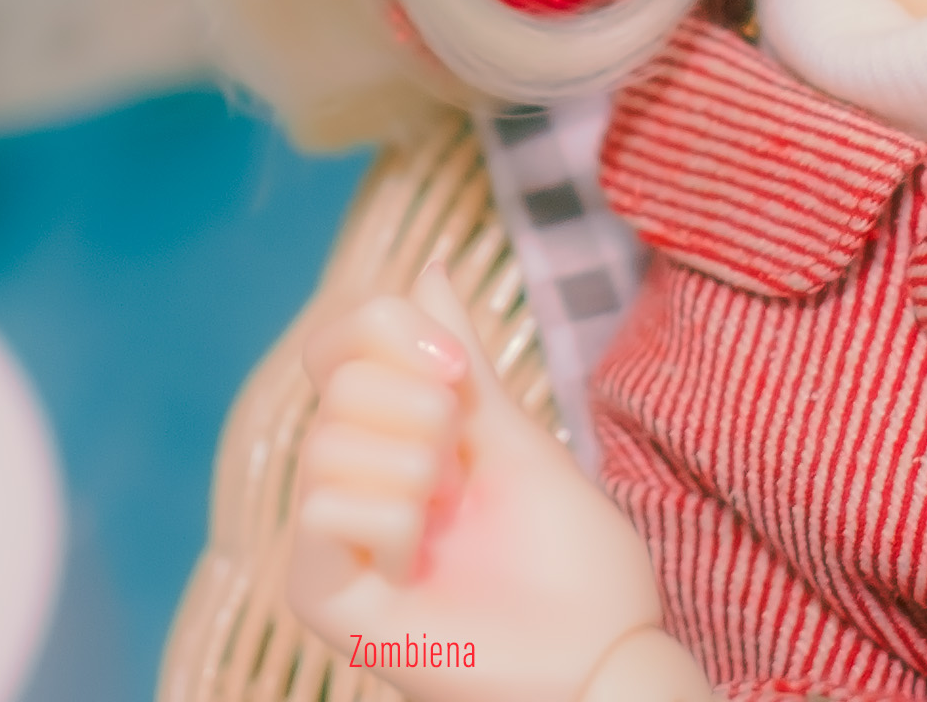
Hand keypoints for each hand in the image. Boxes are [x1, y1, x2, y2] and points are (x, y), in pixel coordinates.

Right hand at [286, 265, 682, 698]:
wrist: (604, 656)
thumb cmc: (572, 562)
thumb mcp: (514, 437)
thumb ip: (460, 361)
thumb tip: (429, 269)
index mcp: (389, 441)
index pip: (335, 344)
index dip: (385, 328)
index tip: (458, 368)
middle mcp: (350, 486)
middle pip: (336, 384)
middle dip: (423, 408)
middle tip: (464, 474)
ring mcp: (332, 543)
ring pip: (325, 441)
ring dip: (415, 467)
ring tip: (449, 519)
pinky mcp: (323, 597)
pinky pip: (321, 507)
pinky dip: (391, 520)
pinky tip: (420, 563)